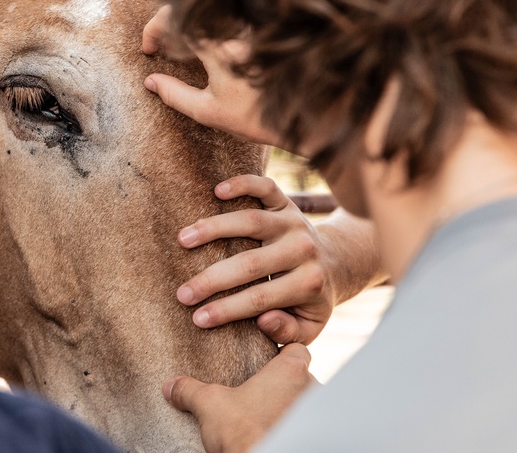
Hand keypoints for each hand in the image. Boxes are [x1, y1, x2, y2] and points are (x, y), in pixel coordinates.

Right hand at [143, 6, 277, 144]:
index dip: (153, 30)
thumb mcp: (209, 111)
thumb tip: (150, 81)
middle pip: (189, 5)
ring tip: (180, 44)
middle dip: (167, 20)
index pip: (173, 20)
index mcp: (216, 45)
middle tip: (160, 44)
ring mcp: (250, 23)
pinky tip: (207, 43)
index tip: (147, 50)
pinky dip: (210, 21)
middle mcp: (233, 27)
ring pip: (209, 6)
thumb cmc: (258, 117)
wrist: (307, 114)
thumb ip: (175, 95)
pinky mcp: (263, 26)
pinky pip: (230, 13)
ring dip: (188, 19)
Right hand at [163, 343, 314, 452]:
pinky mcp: (313, 436)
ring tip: (264, 415)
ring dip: (289, 407)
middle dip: (284, 384)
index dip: (282, 354)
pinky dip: (291, 426)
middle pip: (301, 377)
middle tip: (260, 392)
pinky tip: (272, 431)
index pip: (297, 350)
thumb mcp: (208, 405)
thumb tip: (171, 386)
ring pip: (305, 403)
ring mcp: (314, 416)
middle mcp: (310, 390)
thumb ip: (190, 390)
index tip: (266, 362)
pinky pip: (305, 425)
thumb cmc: (243, 431)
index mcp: (290, 371)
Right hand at [177, 175, 335, 343]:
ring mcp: (294, 222)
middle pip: (251, 263)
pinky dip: (243, 184)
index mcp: (309, 284)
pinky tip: (217, 191)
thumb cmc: (310, 302)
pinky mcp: (287, 203)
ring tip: (182, 239)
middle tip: (181, 293)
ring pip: (251, 221)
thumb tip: (263, 320)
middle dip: (212, 279)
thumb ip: (288, 332)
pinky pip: (266, 187)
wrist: (335, 264)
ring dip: (214, 228)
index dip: (227, 310)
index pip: (261, 298)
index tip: (197, 319)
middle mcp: (303, 250)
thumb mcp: (309, 328)